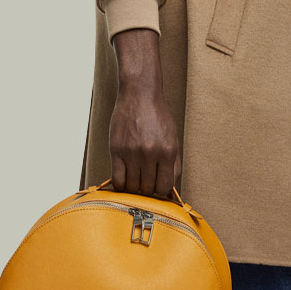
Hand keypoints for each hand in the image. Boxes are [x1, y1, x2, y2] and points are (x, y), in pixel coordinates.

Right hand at [109, 29, 180, 196]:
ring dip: (134, 186)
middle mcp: (150, 153)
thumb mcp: (173, 140)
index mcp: (168, 151)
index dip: (161, 191)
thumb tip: (171, 194)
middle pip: (148, 189)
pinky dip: (120, 184)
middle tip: (145, 179)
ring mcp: (132, 152)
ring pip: (132, 187)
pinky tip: (124, 177)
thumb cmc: (158, 117)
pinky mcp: (116, 150)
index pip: (164, 187)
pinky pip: (117, 179)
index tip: (157, 185)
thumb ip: (174, 167)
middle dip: (147, 188)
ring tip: (135, 176)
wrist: (140, 95)